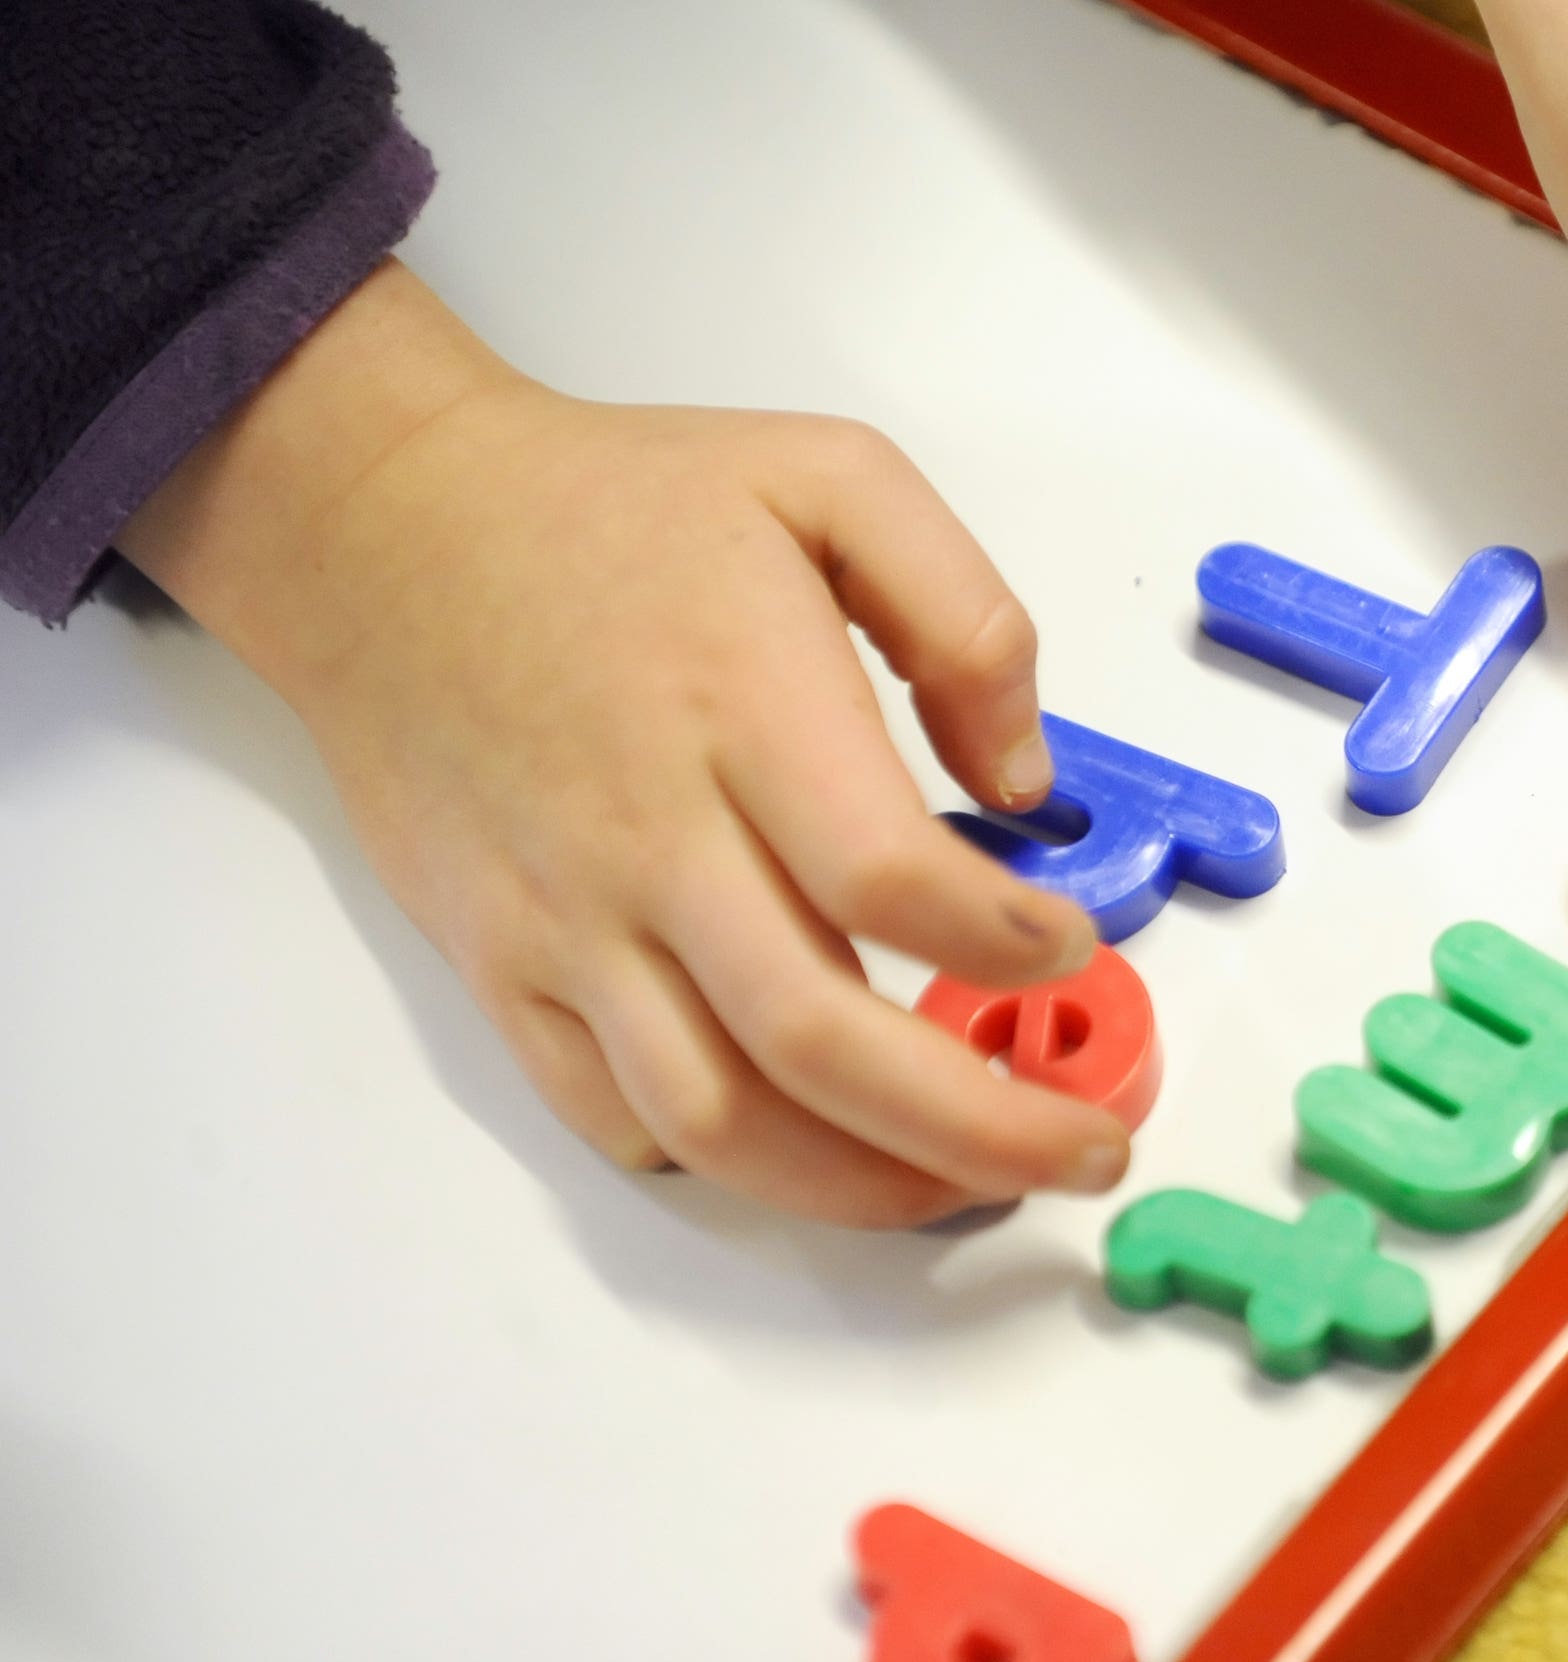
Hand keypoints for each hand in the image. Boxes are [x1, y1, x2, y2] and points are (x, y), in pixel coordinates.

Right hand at [121, 263, 1125, 1225]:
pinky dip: (726, 1164)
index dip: (1002, 944)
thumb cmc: (615, 507)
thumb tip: (1025, 781)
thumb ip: (964, 617)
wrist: (389, 533)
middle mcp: (650, 837)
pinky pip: (615, 1114)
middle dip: (977, 1126)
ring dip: (862, 1183)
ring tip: (969, 1185)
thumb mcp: (830, 477)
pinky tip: (816, 1151)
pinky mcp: (505, 967)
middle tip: (1084, 1149)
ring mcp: (567, 921)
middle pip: (819, 1040)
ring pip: (719, 1118)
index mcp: (744, 707)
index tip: (1071, 946)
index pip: (887, 879)